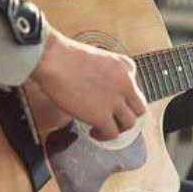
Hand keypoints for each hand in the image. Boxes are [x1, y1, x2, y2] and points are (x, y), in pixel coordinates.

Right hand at [31, 26, 146, 140]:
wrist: (54, 60)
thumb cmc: (65, 55)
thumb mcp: (96, 56)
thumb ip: (105, 72)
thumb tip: (100, 87)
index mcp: (124, 67)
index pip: (136, 87)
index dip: (124, 99)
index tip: (114, 103)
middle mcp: (125, 84)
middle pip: (138, 109)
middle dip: (126, 115)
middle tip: (113, 118)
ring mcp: (115, 101)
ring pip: (129, 124)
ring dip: (117, 128)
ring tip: (102, 128)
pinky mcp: (101, 116)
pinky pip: (112, 134)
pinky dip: (103, 136)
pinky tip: (93, 132)